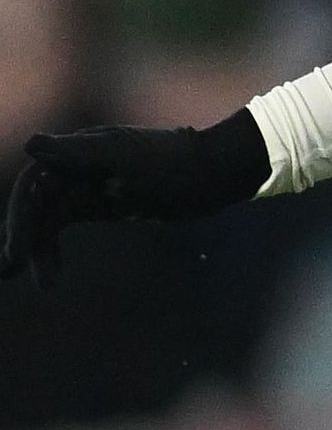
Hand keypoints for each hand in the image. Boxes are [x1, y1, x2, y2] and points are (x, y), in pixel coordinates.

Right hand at [2, 111, 271, 283]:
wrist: (214, 171)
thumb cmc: (175, 161)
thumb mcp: (129, 158)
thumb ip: (80, 153)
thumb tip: (33, 145)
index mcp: (76, 153)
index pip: (35, 183)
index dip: (22, 212)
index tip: (18, 247)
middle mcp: (73, 168)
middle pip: (34, 203)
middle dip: (21, 234)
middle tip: (11, 268)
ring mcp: (85, 187)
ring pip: (45, 219)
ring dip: (34, 249)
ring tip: (38, 283)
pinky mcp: (98, 205)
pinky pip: (61, 227)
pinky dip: (51, 251)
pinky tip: (48, 278)